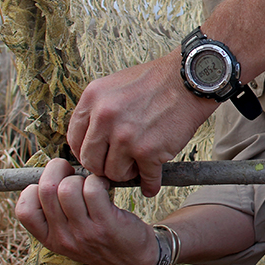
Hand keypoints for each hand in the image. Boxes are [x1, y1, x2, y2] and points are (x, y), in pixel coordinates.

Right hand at [15, 158, 158, 264]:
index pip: (23, 209)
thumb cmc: (101, 237)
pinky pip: (93, 189)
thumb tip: (49, 172)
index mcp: (50, 239)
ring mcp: (84, 232)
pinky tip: (105, 187)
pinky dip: (99, 180)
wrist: (136, 260)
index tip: (53, 184)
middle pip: (46, 190)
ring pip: (68, 188)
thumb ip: (56, 213)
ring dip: (82, 176)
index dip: (35, 188)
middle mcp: (63, 238)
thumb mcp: (71, 234)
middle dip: (58, 170)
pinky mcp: (106, 224)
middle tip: (72, 172)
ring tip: (91, 183)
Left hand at [66, 50, 216, 195]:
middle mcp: (105, 118)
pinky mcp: (149, 151)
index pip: (74, 139)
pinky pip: (145, 179)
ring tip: (138, 166)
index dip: (85, 152)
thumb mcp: (115, 85)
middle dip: (104, 166)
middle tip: (118, 164)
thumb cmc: (156, 81)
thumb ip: (98, 111)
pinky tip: (151, 184)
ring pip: (114, 174)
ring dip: (127, 173)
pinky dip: (149, 185)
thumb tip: (89, 141)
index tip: (97, 156)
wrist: (190, 80)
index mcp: (93, 99)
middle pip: (91, 161)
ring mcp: (126, 136)